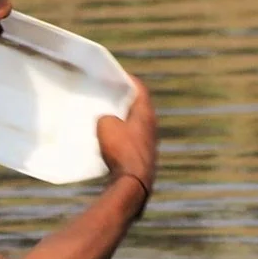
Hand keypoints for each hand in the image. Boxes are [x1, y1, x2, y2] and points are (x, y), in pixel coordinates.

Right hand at [97, 77, 157, 201]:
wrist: (133, 182)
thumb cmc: (121, 149)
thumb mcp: (105, 125)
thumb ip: (106, 117)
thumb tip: (107, 121)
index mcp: (146, 113)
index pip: (140, 89)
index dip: (129, 80)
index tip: (117, 75)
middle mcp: (152, 126)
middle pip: (139, 107)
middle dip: (125, 100)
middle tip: (110, 94)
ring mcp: (149, 143)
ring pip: (136, 125)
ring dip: (123, 120)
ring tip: (106, 115)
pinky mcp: (143, 157)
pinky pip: (131, 140)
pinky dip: (122, 136)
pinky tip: (109, 139)